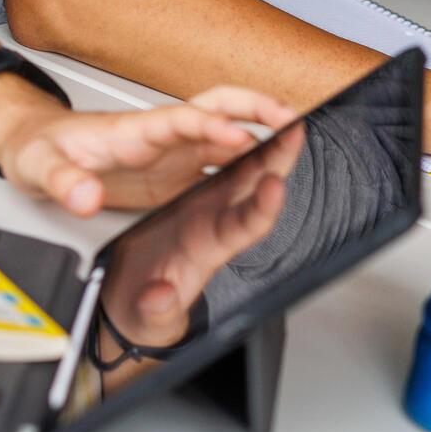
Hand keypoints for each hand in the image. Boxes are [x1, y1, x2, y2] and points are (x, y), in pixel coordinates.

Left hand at [0, 85, 299, 215]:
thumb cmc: (38, 150)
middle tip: (292, 118)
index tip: (239, 138)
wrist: (33, 144)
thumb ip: (62, 183)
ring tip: (299, 138)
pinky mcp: (173, 170)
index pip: (179, 121)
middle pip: (217, 109)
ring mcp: (170, 152)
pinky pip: (221, 157)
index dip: (211, 127)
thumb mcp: (38, 171)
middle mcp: (159, 136)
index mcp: (132, 132)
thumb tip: (84, 197)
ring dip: (262, 132)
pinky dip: (251, 158)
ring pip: (227, 131)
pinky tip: (272, 169)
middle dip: (256, 109)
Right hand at [101, 121, 303, 350]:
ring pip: (246, 172)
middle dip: (278, 159)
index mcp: (211, 251)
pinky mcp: (194, 197)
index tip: (274, 187)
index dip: (264, 208)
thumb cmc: (149, 307)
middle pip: (258, 189)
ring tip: (279, 116)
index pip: (247, 228)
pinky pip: (222, 167)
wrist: (136, 302)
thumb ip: (157, 308)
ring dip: (264, 144)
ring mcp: (209, 208)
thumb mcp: (149, 315)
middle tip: (293, 128)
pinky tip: (241, 125)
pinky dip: (233, 145)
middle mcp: (218, 224)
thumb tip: (160, 298)